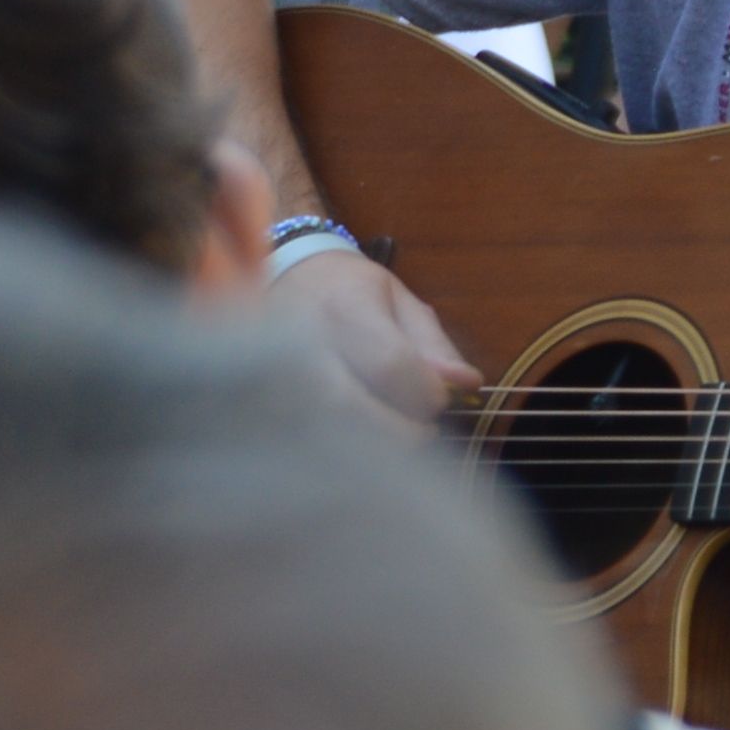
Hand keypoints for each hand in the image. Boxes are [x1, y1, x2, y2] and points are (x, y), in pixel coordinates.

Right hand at [263, 243, 479, 432]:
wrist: (281, 276)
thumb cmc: (347, 289)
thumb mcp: (398, 300)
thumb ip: (433, 344)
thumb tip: (466, 383)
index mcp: (345, 308)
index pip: (392, 367)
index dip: (427, 394)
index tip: (439, 399)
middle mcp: (303, 342)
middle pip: (351, 409)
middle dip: (399, 432)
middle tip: (422, 432)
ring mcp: (274, 375)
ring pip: (324, 432)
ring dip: (369, 448)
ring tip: (391, 438)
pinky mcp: (263, 399)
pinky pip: (302, 440)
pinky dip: (336, 453)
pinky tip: (355, 444)